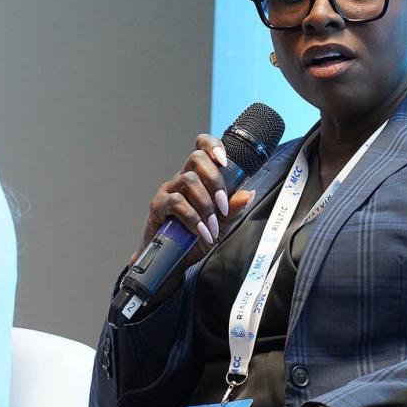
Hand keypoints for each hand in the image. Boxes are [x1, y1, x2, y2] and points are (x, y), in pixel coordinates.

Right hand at [134, 134, 255, 288]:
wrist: (174, 260)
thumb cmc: (195, 238)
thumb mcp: (222, 224)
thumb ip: (234, 209)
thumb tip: (248, 194)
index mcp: (198, 177)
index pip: (202, 147)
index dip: (213, 146)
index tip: (226, 161)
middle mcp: (182, 178)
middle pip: (196, 158)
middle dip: (215, 180)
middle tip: (223, 206)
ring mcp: (168, 190)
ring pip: (188, 180)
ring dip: (205, 205)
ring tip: (212, 227)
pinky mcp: (157, 205)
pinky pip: (176, 202)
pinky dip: (192, 218)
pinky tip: (200, 231)